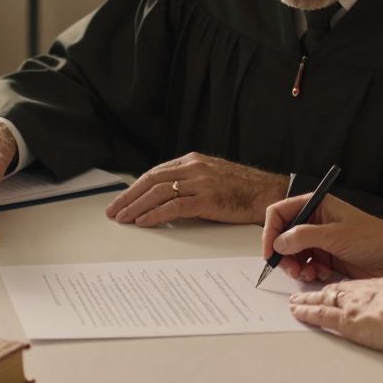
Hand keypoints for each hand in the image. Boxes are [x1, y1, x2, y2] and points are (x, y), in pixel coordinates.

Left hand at [105, 152, 285, 226]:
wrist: (268, 193)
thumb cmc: (242, 189)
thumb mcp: (212, 176)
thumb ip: (190, 181)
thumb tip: (165, 196)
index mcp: (192, 161)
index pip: (155, 172)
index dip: (135, 187)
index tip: (122, 199)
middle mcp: (193, 168)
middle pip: (151, 180)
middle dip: (129, 196)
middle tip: (113, 210)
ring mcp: (200, 182)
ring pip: (158, 193)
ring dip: (136, 206)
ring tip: (124, 218)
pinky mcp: (207, 199)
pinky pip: (174, 207)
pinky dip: (155, 215)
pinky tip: (144, 222)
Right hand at [261, 194, 382, 281]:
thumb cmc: (374, 238)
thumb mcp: (335, 234)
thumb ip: (303, 236)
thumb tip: (279, 242)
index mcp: (317, 205)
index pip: (281, 212)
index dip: (271, 231)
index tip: (270, 251)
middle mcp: (316, 221)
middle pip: (284, 235)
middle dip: (283, 253)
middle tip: (289, 268)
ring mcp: (321, 240)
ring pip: (293, 253)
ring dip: (295, 266)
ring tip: (306, 273)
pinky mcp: (327, 257)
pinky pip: (306, 265)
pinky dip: (308, 272)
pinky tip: (321, 274)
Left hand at [289, 278, 382, 375]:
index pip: (358, 286)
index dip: (344, 288)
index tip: (336, 289)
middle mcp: (365, 292)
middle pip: (337, 290)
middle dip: (320, 290)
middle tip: (306, 290)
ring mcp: (354, 306)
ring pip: (324, 299)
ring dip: (307, 300)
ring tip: (295, 301)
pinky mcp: (348, 322)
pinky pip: (321, 314)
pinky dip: (307, 311)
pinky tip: (297, 311)